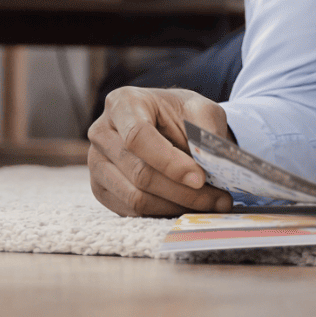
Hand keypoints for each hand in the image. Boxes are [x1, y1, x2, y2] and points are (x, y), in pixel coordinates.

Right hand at [86, 87, 234, 217]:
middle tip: (219, 199)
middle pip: (139, 173)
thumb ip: (207, 133)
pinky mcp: (101, 188)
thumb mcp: (202, 111)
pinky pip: (131, 212)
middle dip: (183, 192)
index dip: (170, 163)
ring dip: (176, 207)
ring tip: (209, 204)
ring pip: (135, 198)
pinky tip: (186, 205)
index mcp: (123, 103)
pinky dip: (163, 213)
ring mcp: (96, 163)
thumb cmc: (182, 115)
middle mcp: (102, 133)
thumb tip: (209, 166)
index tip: (201, 178)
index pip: (138, 137)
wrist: (167, 125)